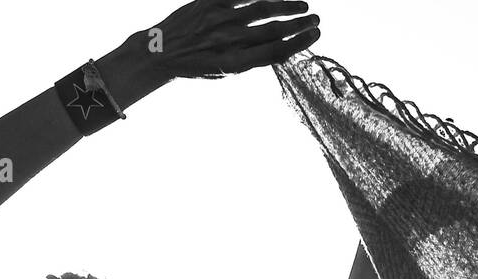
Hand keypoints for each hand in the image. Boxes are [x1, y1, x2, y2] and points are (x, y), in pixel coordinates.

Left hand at [148, 0, 319, 79]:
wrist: (161, 51)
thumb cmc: (197, 64)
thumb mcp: (225, 71)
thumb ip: (251, 59)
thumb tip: (281, 45)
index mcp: (234, 63)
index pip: (276, 52)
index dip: (299, 42)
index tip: (316, 34)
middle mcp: (228, 41)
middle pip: (273, 29)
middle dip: (299, 23)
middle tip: (316, 18)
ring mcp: (219, 19)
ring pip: (261, 8)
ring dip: (286, 5)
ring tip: (302, 5)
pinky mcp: (209, 2)